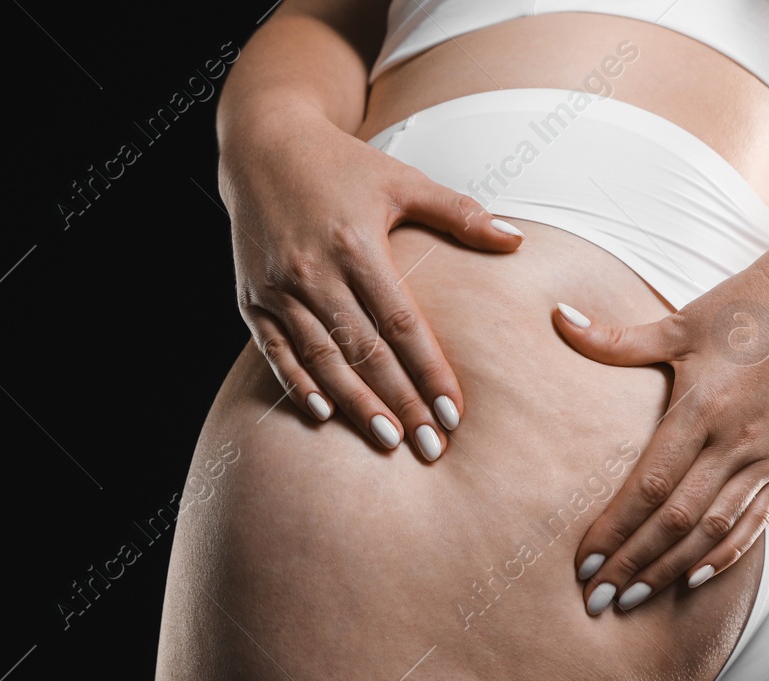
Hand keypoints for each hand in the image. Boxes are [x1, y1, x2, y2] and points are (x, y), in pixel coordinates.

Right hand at [218, 104, 523, 458]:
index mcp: (356, 244)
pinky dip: (298, 384)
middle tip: (431, 448)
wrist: (262, 144)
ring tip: (389, 441)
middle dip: (400, 403)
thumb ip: (459, 213)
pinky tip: (323, 415)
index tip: (454, 413)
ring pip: (322, 359)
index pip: (401, 324)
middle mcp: (313, 269)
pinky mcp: (252, 298)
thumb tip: (517, 240)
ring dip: (355, 404)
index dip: (429, 372)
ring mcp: (278, 287)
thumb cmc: (342, 165)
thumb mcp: (402, 180)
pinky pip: (275, 351)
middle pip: (364, 351)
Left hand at [555, 260, 768, 613]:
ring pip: (713, 531)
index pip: (650, 485)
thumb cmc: (745, 307)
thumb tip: (557, 317)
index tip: (582, 561)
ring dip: (670, 570)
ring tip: (633, 599)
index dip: (615, 528)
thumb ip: (616, 337)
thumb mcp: (679, 322)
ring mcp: (766, 457)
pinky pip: (753, 522)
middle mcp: (737, 441)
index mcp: (703, 407)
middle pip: (676, 521)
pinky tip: (691, 580)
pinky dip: (722, 556)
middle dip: (633, 564)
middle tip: (595, 600)